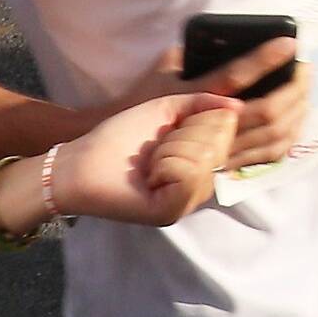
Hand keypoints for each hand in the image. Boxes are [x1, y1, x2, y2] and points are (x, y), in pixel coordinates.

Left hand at [43, 92, 245, 227]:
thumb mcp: (164, 110)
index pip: (228, 127)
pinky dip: (164, 166)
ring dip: (169, 151)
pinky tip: (147, 178)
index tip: (169, 131)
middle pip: (219, 143)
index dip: (197, 120)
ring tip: (149, 164)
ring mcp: (188, 201)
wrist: (79, 162)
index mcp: (202, 159)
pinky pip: (189, 176)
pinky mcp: (172, 212)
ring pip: (205, 159)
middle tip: (155, 150)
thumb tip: (238, 106)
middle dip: (182, 136)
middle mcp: (201, 183)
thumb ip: (202, 104)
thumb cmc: (117, 137)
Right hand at [140, 33, 311, 170]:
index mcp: (193, 97)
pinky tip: (297, 116)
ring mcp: (224, 152)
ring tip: (306, 87)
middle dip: (295, 87)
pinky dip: (289, 135)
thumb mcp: (163, 70)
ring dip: (298, 110)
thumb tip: (219, 34)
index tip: (289, 41)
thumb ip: (189, 51)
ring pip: (274, 136)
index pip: (236, 75)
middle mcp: (212, 128)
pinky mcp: (232, 165)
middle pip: (267, 111)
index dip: (265, 58)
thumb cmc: (146, 103)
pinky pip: (269, 155)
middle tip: (306, 67)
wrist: (129, 152)